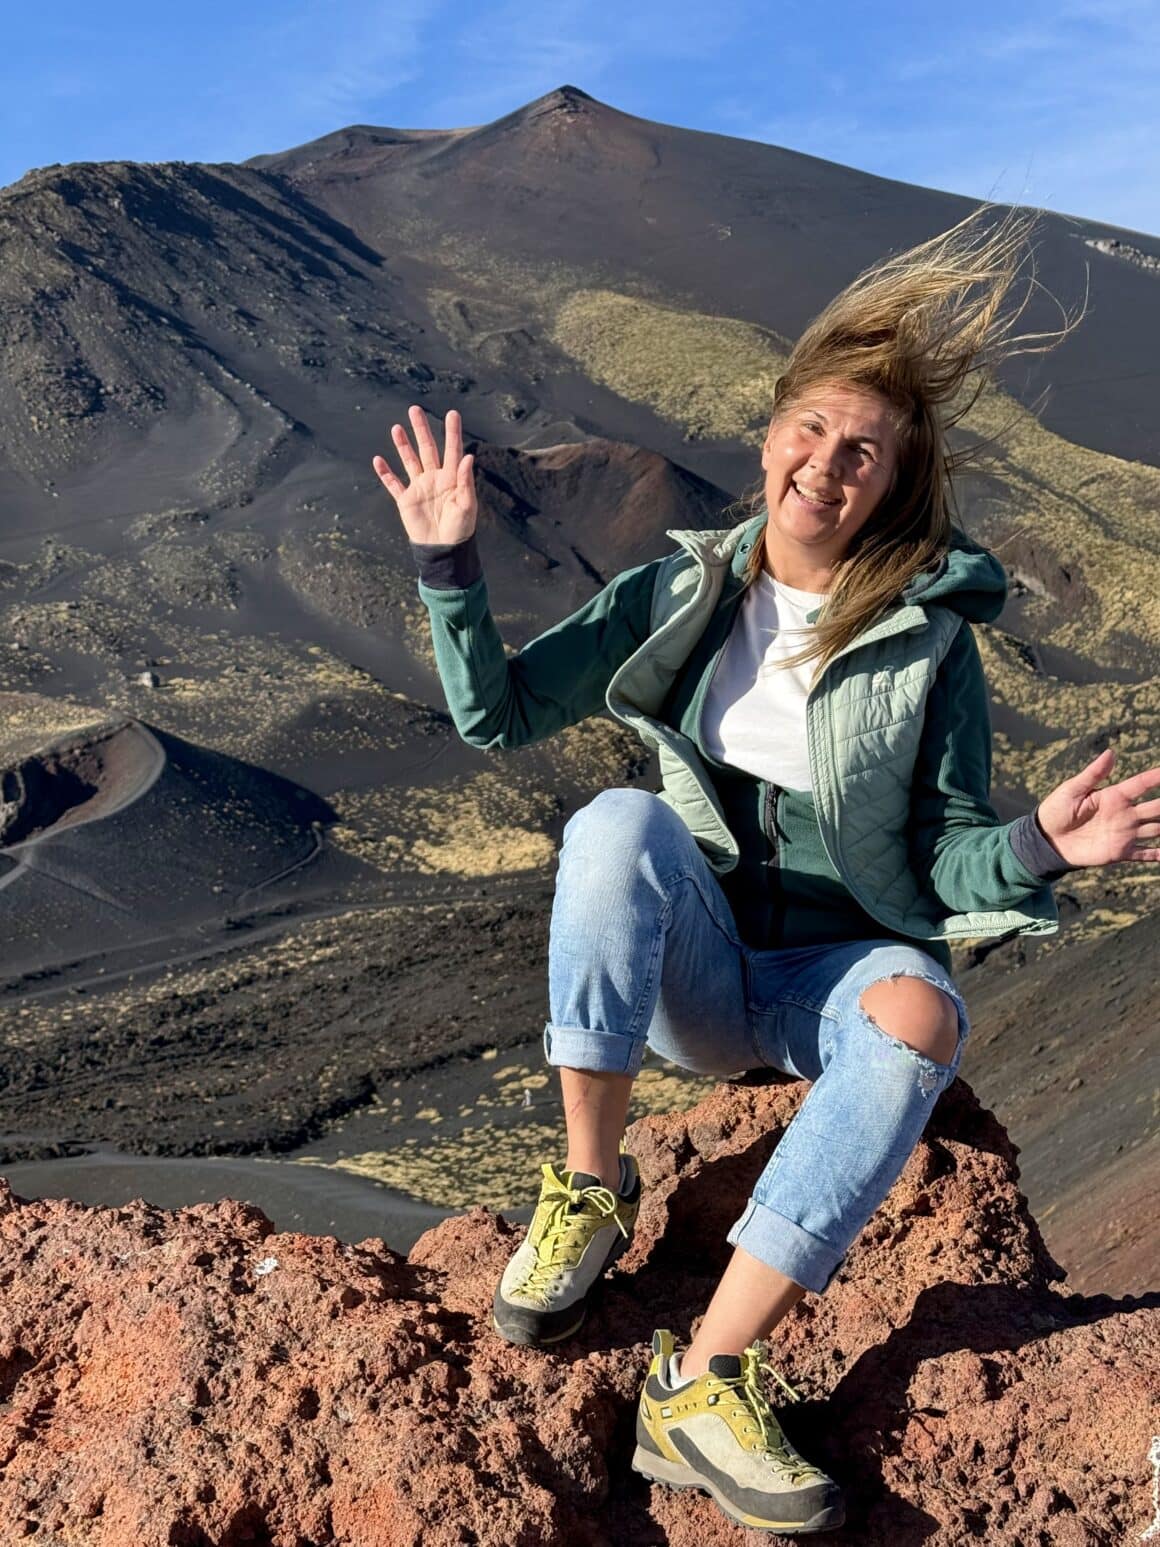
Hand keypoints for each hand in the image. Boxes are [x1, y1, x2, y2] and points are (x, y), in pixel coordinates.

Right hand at [372, 406, 476, 544]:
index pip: (452, 449)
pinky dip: (385, 473)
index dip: (452, 432)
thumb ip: (465, 481)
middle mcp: (434, 478)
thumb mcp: (467, 505)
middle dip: (421, 429)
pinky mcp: (405, 500)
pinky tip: (378, 460)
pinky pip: (393, 484)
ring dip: (402, 445)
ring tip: (396, 428)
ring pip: (409, 461)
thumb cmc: (460, 529)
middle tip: (415, 409)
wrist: (443, 550)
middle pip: (427, 448)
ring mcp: (419, 487)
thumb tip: (468, 456)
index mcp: (451, 478)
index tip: (452, 413)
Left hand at [1036, 748, 1159, 867]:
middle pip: (1157, 807)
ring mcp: (1125, 834)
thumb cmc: (1057, 810)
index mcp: (1114, 796)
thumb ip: (1093, 774)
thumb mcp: (1072, 790)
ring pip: (1157, 829)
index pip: (1141, 784)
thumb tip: (1111, 753)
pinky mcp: (1120, 852)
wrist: (1047, 840)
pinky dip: (1158, 855)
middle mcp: (1125, 814)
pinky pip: (1145, 854)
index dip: (1157, 777)